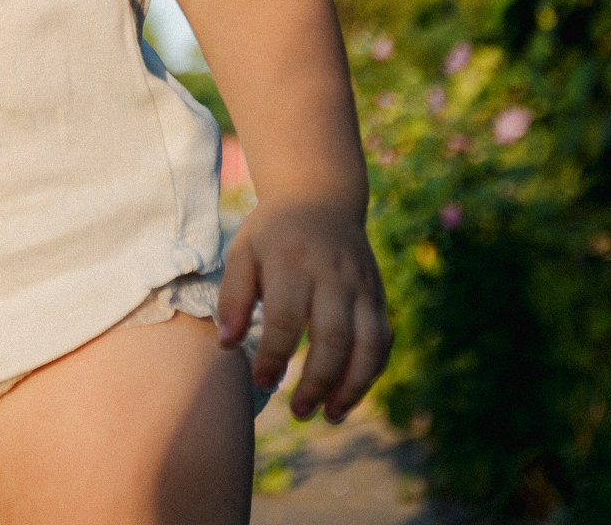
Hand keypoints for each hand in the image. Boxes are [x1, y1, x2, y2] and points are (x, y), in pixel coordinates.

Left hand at [217, 194, 391, 421]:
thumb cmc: (273, 232)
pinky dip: (371, 372)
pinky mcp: (378, 294)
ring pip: (368, 344)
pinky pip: (383, 340)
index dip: (274, 355)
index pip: (286, 317)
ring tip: (329, 414)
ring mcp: (361, 285)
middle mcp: (333, 274)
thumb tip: (227, 344)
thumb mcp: (243, 251)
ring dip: (352, 386)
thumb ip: (233, 296)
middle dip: (317, 381)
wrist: (321, 196)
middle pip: (333, 337)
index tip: (261, 381)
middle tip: (298, 411)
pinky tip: (349, 395)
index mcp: (293, 261)